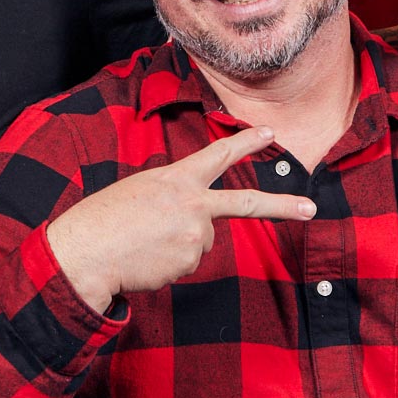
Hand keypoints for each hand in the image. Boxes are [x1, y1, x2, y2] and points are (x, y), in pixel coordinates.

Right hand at [46, 127, 316, 312]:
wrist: (86, 252)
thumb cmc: (104, 220)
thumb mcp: (141, 192)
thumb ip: (176, 199)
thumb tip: (201, 229)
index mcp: (176, 179)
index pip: (217, 154)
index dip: (245, 142)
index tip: (268, 132)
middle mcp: (193, 203)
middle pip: (246, 203)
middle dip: (282, 205)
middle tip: (311, 207)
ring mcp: (195, 234)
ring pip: (201, 242)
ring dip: (177, 247)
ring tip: (144, 244)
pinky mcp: (190, 261)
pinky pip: (188, 264)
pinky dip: (169, 264)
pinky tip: (146, 259)